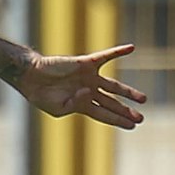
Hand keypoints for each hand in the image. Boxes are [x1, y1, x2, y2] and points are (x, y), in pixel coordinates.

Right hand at [17, 45, 146, 128]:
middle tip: (141, 118)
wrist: (31, 77)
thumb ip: (75, 105)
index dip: (118, 120)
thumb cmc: (41, 96)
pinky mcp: (86, 63)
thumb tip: (89, 92)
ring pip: (113, 87)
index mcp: (82, 105)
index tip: (132, 126)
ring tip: (143, 99)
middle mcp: (89, 91)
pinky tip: (131, 48)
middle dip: (126, 111)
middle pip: (112, 103)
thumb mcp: (57, 109)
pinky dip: (118, 52)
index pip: (104, 114)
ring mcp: (89, 77)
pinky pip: (105, 56)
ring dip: (128, 92)